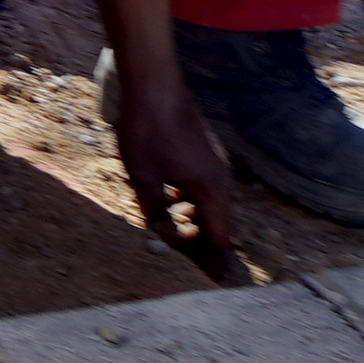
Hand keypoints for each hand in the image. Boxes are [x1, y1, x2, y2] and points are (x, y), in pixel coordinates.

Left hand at [94, 0, 239, 281]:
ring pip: (209, 201)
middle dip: (202, 241)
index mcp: (212, 189)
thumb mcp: (143, 176)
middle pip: (217, 220)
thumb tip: (160, 232)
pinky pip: (201, 183)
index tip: (209, 281)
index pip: (219, 236)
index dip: (212, 260)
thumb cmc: (147, 128)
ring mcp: (213, 160)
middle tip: (187, 259)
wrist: (153, 81)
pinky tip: (169, 198)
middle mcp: (220, 176)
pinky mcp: (202, 148)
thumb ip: (154, 211)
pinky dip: (190, 198)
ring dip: (195, 219)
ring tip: (176, 231)